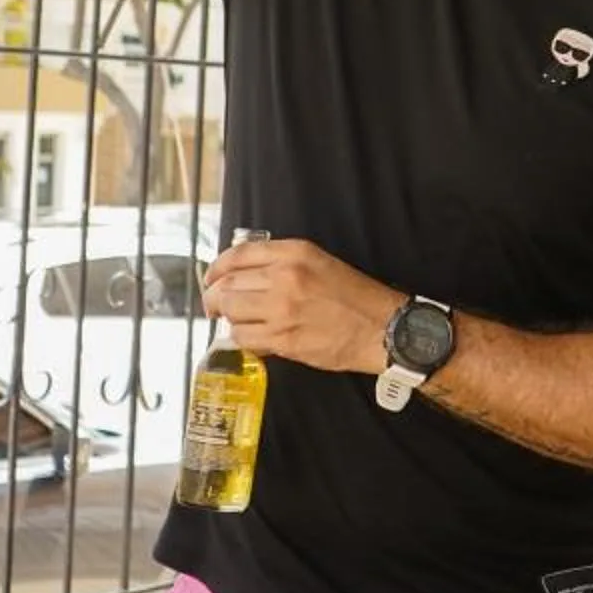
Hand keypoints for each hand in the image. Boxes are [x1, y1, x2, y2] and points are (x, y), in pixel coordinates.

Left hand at [204, 238, 403, 376]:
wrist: (381, 327)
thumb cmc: (354, 297)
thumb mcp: (319, 262)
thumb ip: (282, 262)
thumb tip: (244, 274)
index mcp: (295, 254)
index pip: (238, 255)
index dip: (217, 268)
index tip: (211, 278)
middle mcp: (285, 278)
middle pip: (227, 286)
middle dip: (214, 297)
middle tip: (214, 305)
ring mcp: (282, 310)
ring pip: (231, 313)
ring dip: (228, 319)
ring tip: (238, 322)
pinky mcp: (284, 339)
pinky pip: (245, 339)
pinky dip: (243, 339)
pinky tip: (253, 338)